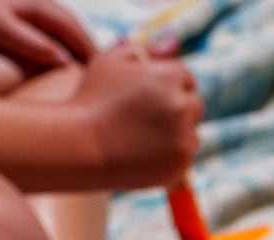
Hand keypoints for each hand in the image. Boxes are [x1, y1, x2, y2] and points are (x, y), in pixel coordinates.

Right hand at [62, 38, 203, 183]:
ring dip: (175, 135)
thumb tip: (173, 42)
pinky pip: (184, 158)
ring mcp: (183, 136)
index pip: (185, 79)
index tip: (147, 100)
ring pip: (191, 133)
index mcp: (169, 75)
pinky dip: (170, 158)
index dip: (166, 88)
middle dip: (176, 110)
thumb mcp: (111, 60)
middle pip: (193, 105)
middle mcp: (181, 104)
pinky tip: (144, 155)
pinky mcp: (180, 163)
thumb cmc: (91, 99)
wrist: (79, 146)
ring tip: (141, 138)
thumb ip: (146, 49)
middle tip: (145, 120)